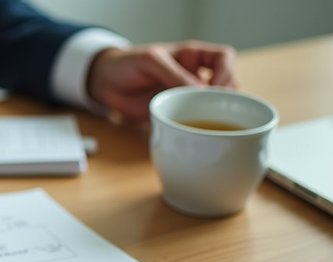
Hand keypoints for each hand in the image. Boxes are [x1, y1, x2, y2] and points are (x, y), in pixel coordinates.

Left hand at [86, 41, 237, 121]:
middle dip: (226, 97)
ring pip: (214, 104)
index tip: (215, 89)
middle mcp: (195, 76)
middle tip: (214, 111)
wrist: (105, 83)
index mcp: (193, 56)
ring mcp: (187, 96)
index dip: (226, 72)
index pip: (224, 58)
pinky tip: (195, 133)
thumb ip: (173, 73)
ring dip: (215, 114)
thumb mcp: (150, 61)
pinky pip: (195, 120)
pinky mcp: (176, 113)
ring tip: (207, 123)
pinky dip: (199, 127)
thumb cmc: (126, 64)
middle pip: (227, 83)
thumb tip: (200, 89)